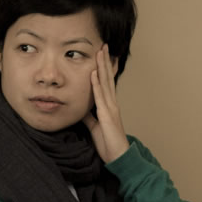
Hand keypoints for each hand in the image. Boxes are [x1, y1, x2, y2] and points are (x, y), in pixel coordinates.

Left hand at [83, 44, 129, 163]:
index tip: (102, 55)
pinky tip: (94, 73)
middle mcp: (111, 103)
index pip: (106, 82)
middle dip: (104, 61)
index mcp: (109, 105)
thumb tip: (82, 108)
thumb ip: (89, 116)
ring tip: (100, 51)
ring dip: (102, 66)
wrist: (119, 157)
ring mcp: (111, 108)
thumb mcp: (95, 127)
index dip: (104, 68)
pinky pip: (100, 97)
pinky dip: (97, 84)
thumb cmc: (108, 143)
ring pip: (105, 82)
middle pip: (107, 77)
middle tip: (103, 45)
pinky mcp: (108, 115)